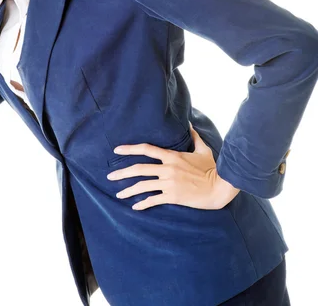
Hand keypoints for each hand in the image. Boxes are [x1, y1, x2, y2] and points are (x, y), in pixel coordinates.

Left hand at [107, 123, 240, 210]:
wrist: (219, 188)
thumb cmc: (212, 168)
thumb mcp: (203, 149)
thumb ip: (194, 136)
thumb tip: (189, 123)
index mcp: (172, 156)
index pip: (146, 149)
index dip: (130, 149)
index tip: (117, 150)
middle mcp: (167, 168)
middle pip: (139, 169)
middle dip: (122, 173)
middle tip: (110, 177)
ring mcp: (169, 183)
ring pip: (143, 186)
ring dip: (128, 190)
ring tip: (118, 194)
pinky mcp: (172, 196)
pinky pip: (153, 200)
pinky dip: (142, 204)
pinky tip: (135, 207)